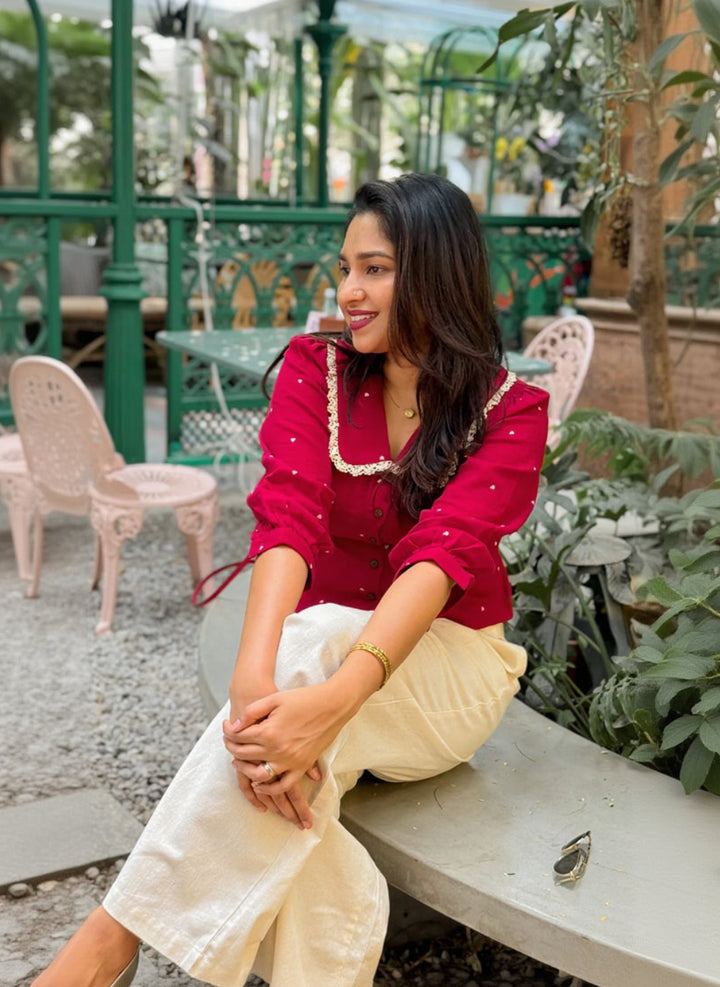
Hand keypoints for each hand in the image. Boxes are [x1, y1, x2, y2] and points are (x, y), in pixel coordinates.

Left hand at [223, 682, 346, 826]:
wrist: (333, 705)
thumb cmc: (304, 698)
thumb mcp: (274, 699)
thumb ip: (251, 712)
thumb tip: (234, 726)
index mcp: (269, 732)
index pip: (239, 737)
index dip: (228, 731)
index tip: (226, 726)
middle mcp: (277, 750)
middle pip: (244, 755)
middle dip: (231, 748)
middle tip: (229, 741)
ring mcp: (290, 761)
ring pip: (258, 775)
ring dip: (244, 771)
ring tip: (238, 762)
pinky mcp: (302, 767)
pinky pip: (282, 785)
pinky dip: (268, 789)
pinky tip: (259, 784)